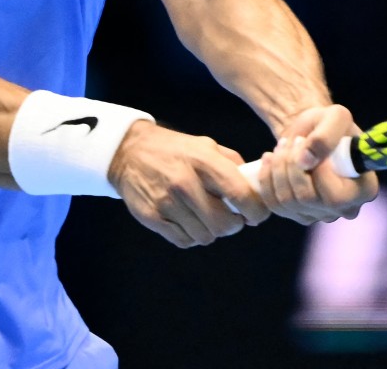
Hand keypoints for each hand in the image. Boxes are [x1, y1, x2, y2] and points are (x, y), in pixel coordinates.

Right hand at [108, 120, 269, 247]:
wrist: (128, 152)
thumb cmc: (176, 151)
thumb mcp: (206, 146)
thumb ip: (233, 164)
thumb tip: (258, 186)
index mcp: (203, 161)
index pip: (241, 195)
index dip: (256, 211)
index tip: (255, 214)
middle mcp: (185, 182)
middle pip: (224, 224)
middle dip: (234, 225)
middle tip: (231, 218)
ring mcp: (166, 202)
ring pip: (205, 237)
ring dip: (211, 231)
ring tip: (206, 217)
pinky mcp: (152, 217)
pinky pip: (184, 241)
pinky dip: (191, 235)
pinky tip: (188, 220)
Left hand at [256, 105, 377, 224]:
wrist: (311, 133)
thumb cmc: (328, 124)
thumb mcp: (335, 117)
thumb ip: (325, 136)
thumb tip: (305, 161)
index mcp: (364, 190)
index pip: (335, 197)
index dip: (316, 171)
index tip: (307, 143)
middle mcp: (345, 209)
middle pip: (307, 199)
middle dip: (291, 166)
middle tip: (290, 142)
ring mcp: (321, 215)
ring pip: (287, 202)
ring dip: (277, 170)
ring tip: (281, 147)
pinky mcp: (298, 214)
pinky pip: (274, 205)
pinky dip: (266, 180)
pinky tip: (269, 160)